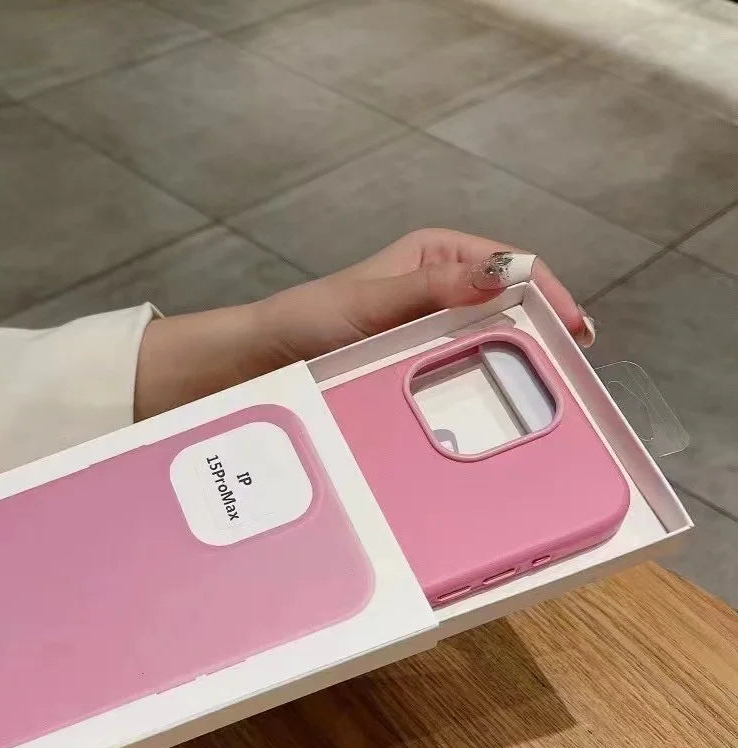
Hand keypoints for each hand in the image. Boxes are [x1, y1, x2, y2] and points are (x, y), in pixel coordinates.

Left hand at [134, 228, 593, 418]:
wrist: (258, 363)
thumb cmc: (307, 323)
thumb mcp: (370, 303)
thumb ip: (431, 290)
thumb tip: (501, 273)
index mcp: (435, 255)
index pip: (512, 265)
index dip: (548, 293)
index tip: (576, 330)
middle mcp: (438, 287)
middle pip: (506, 303)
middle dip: (540, 330)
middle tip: (569, 370)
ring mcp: (427, 326)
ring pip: (486, 339)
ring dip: (514, 360)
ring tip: (544, 392)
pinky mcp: (413, 361)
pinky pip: (458, 368)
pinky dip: (480, 382)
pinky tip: (494, 407)